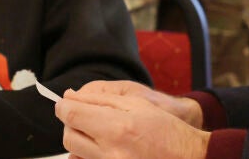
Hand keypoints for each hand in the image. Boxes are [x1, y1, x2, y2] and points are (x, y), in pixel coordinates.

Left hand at [56, 88, 209, 158]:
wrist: (185, 157)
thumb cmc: (165, 129)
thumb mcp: (136, 103)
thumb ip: (99, 99)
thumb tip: (70, 96)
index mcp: (116, 128)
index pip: (72, 115)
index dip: (63, 106)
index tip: (64, 103)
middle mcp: (110, 153)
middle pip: (69, 136)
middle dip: (72, 123)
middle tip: (85, 116)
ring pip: (75, 154)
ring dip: (80, 140)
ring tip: (100, 133)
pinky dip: (88, 155)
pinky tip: (104, 148)